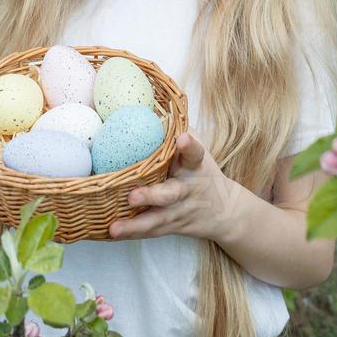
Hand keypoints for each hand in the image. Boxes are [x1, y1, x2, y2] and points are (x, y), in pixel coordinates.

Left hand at [108, 130, 232, 241]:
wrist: (225, 211)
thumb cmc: (202, 172)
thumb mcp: (197, 152)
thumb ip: (176, 132)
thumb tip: (146, 104)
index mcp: (195, 166)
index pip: (195, 154)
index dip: (189, 146)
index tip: (183, 139)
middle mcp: (187, 190)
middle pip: (171, 194)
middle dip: (152, 196)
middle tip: (133, 195)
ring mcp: (179, 212)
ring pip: (157, 220)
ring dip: (135, 224)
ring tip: (114, 227)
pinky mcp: (171, 227)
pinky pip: (149, 231)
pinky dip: (131, 233)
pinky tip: (110, 232)